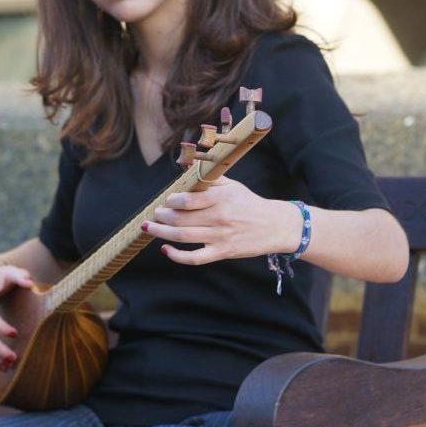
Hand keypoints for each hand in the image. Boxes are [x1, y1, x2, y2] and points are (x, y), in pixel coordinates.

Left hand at [142, 177, 301, 264]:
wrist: (275, 226)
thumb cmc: (249, 203)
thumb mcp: (233, 185)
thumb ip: (209, 178)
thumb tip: (187, 168)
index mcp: (221, 198)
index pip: (188, 199)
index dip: (172, 201)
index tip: (167, 200)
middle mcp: (219, 217)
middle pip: (181, 219)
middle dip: (162, 217)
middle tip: (155, 214)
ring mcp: (220, 236)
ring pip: (183, 236)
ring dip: (161, 232)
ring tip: (150, 228)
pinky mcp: (222, 252)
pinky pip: (195, 258)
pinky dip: (177, 256)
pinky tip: (165, 249)